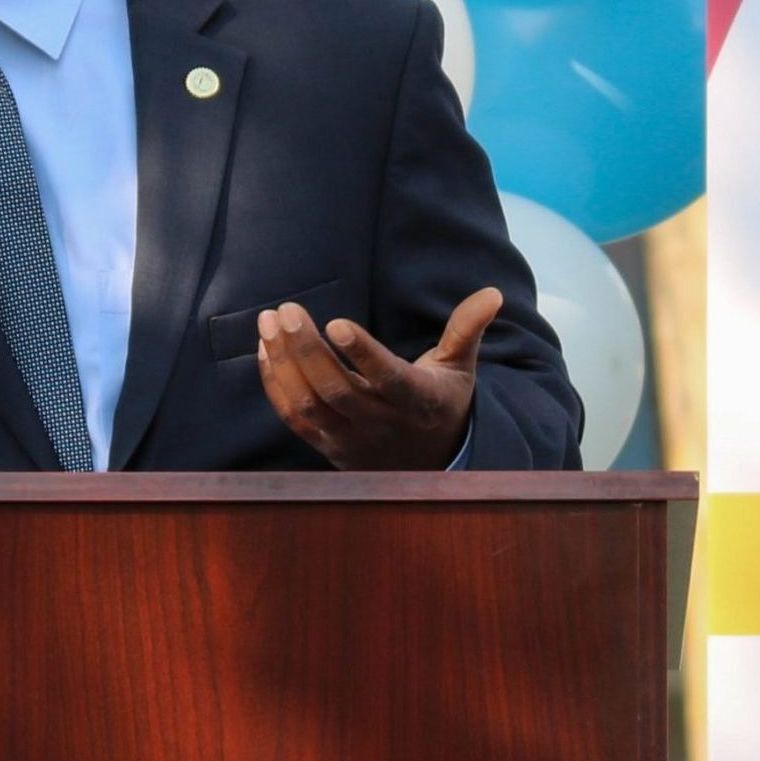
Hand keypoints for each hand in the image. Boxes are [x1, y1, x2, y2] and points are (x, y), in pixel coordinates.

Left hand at [256, 287, 499, 468]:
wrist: (428, 467)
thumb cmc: (441, 403)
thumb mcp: (459, 368)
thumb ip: (467, 329)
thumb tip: (493, 293)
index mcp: (418, 402)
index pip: (389, 379)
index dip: (363, 354)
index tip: (337, 322)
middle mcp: (382, 425)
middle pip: (337, 390)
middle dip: (306, 349)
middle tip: (287, 310)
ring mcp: (350, 440)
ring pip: (309, 405)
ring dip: (284, 363)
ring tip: (269, 322)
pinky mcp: (327, 446)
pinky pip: (293, 418)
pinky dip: (275, 385)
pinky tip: (266, 349)